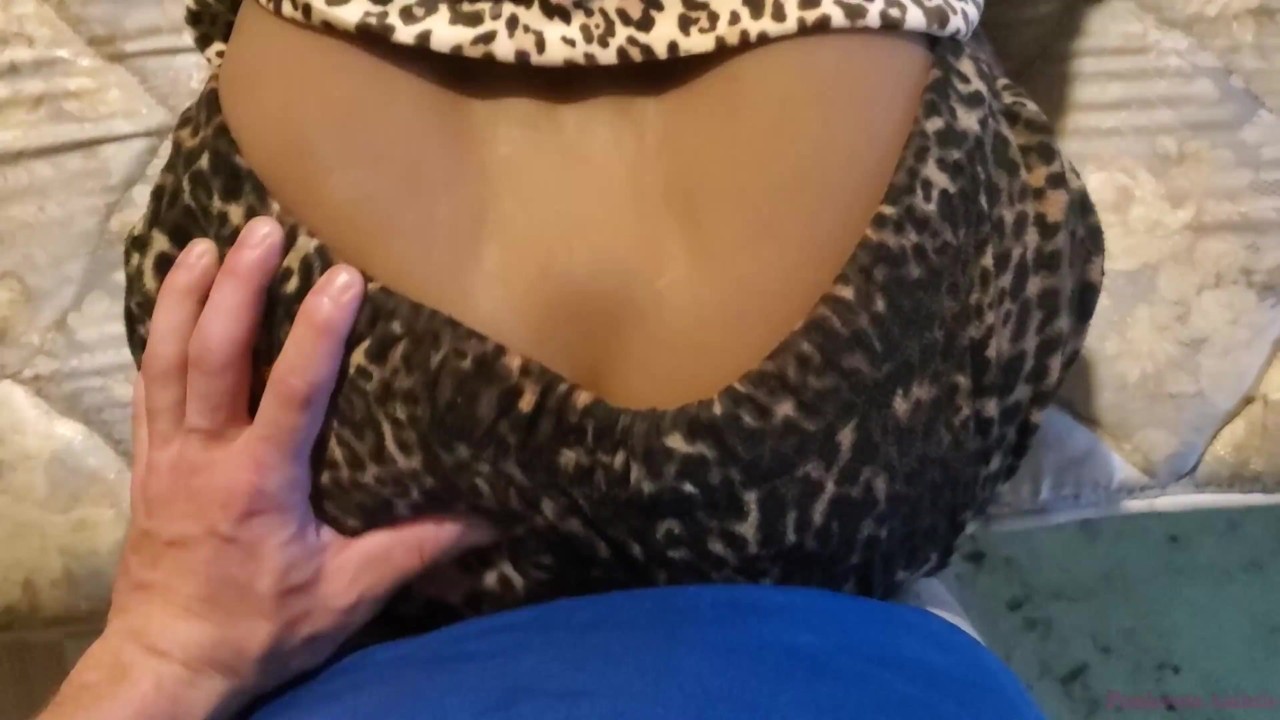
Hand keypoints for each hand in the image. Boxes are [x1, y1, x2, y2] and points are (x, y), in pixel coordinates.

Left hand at [42, 218, 490, 719]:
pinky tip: (169, 302)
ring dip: (186, 296)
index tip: (341, 276)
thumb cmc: (261, 627)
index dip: (316, 331)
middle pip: (213, 355)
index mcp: (259, 481)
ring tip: (208, 242)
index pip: (292, 391)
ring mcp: (164, 455)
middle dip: (238, 287)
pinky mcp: (145, 463)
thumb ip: (418, 548)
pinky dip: (155, 336)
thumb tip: (492, 516)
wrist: (169, 662)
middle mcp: (204, 456)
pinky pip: (144, 387)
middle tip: (264, 229)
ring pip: (165, 360)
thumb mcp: (348, 593)